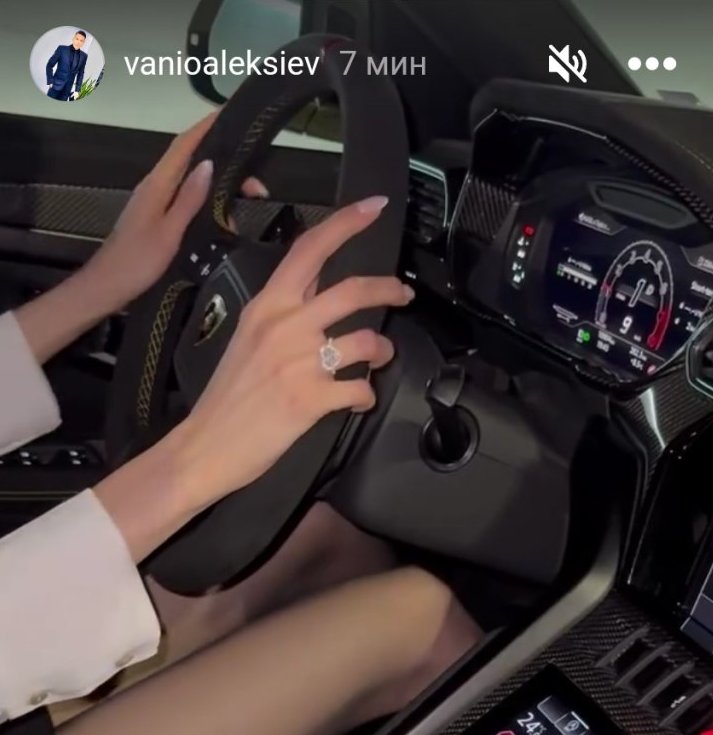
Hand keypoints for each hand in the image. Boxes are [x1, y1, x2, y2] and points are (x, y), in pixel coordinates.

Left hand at [15, 112, 264, 363]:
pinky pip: (188, 201)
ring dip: (220, 191)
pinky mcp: (158, 217)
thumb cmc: (136, 263)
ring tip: (245, 206)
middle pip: (193, 163)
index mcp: (158, 184)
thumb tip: (208, 164)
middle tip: (256, 185)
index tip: (229, 113)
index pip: (184, 146)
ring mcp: (156, 202)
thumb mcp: (168, 232)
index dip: (206, 127)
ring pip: (193, 184)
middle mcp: (157, 186)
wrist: (107, 287)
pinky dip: (209, 206)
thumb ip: (189, 198)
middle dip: (226, 167)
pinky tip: (223, 222)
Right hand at [172, 196, 412, 510]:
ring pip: (365, 341)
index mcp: (267, 305)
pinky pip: (359, 389)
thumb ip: (285, 311)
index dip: (346, 222)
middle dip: (388, 288)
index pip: (310, 249)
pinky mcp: (310, 400)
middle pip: (352, 290)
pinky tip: (358, 399)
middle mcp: (285, 326)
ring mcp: (299, 363)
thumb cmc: (227, 396)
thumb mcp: (249, 337)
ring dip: (381, 350)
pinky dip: (365, 395)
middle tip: (403, 293)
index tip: (374, 206)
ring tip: (378, 358)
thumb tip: (317, 289)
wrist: (205, 445)